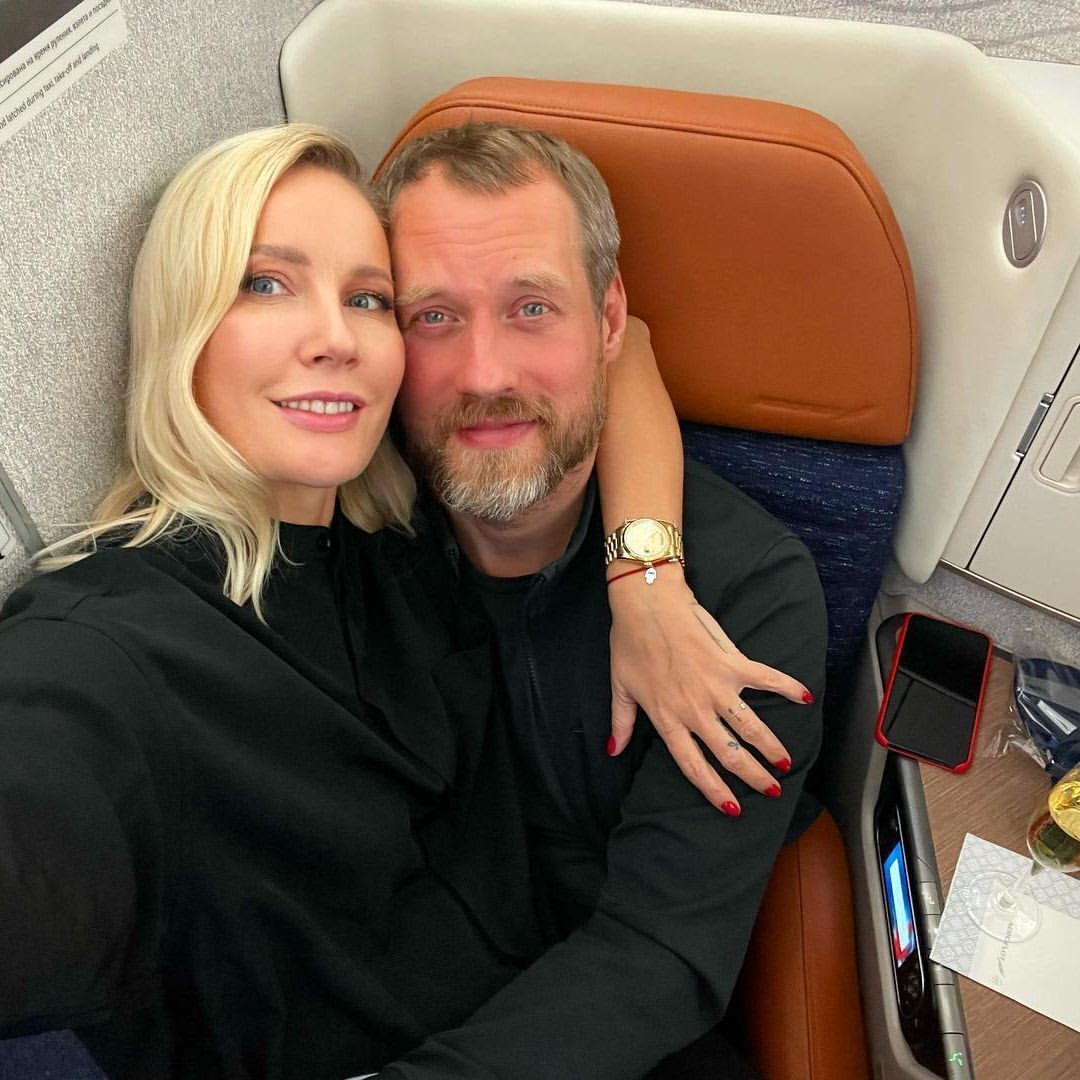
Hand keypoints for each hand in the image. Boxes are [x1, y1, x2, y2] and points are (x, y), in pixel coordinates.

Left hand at [607, 565, 812, 814]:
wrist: (645, 603)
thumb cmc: (629, 642)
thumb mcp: (619, 688)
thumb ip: (620, 723)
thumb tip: (612, 752)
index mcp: (667, 719)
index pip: (694, 766)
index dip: (714, 791)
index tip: (733, 808)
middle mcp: (695, 710)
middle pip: (730, 754)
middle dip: (753, 776)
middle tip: (772, 790)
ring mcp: (716, 687)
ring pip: (751, 727)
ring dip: (772, 747)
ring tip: (786, 762)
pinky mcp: (731, 663)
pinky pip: (766, 679)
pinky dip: (786, 687)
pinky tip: (804, 697)